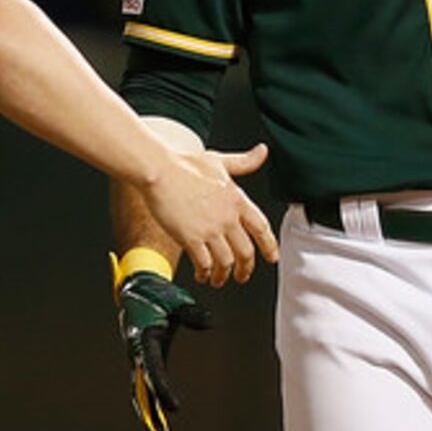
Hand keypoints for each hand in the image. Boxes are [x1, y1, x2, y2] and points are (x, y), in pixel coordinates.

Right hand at [113, 249, 208, 430]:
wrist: (138, 287)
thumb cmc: (160, 294)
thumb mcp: (177, 301)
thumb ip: (192, 314)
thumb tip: (211, 322)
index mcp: (144, 339)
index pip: (154, 371)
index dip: (163, 390)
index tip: (174, 408)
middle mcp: (137, 352)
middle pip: (144, 389)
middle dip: (152, 414)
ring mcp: (137, 357)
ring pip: (141, 392)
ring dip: (150, 414)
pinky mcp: (142, 358)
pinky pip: (145, 385)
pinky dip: (150, 403)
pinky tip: (158, 419)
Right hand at [138, 143, 276, 285]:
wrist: (159, 171)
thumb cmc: (184, 165)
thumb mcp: (220, 161)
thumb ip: (244, 161)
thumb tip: (262, 151)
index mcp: (237, 200)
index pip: (262, 228)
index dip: (269, 246)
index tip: (271, 257)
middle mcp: (227, 217)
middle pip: (246, 252)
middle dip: (245, 269)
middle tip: (242, 276)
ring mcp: (210, 229)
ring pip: (226, 262)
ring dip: (223, 275)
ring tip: (218, 279)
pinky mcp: (191, 238)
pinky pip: (204, 264)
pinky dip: (205, 273)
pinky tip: (201, 275)